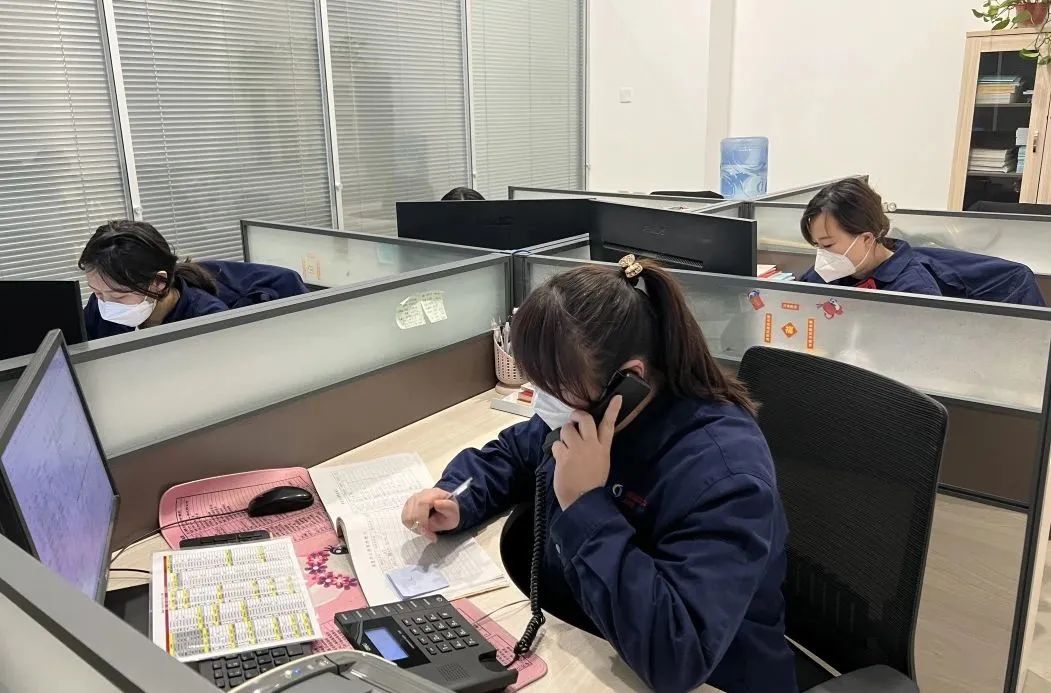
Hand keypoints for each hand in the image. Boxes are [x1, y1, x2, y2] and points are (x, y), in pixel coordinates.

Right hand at [401, 488, 459, 542]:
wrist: (445, 510)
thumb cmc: (449, 513)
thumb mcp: (454, 513)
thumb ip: (448, 508)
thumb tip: (437, 503)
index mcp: (433, 494)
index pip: (421, 504)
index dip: (422, 520)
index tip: (430, 533)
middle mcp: (420, 494)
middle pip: (412, 513)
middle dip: (420, 528)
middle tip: (430, 535)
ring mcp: (412, 500)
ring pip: (406, 517)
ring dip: (416, 528)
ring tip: (427, 531)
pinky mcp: (408, 506)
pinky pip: (405, 519)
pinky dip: (413, 527)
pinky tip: (421, 528)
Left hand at [551, 395, 621, 509]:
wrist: (583, 501)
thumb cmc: (592, 484)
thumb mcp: (601, 463)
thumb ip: (595, 448)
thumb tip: (585, 438)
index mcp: (603, 448)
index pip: (609, 425)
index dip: (613, 409)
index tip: (617, 397)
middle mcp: (591, 445)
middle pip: (585, 420)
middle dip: (577, 415)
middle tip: (573, 419)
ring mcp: (577, 449)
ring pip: (567, 430)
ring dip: (564, 435)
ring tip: (566, 446)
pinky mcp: (563, 455)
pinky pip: (556, 444)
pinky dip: (556, 450)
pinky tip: (560, 459)